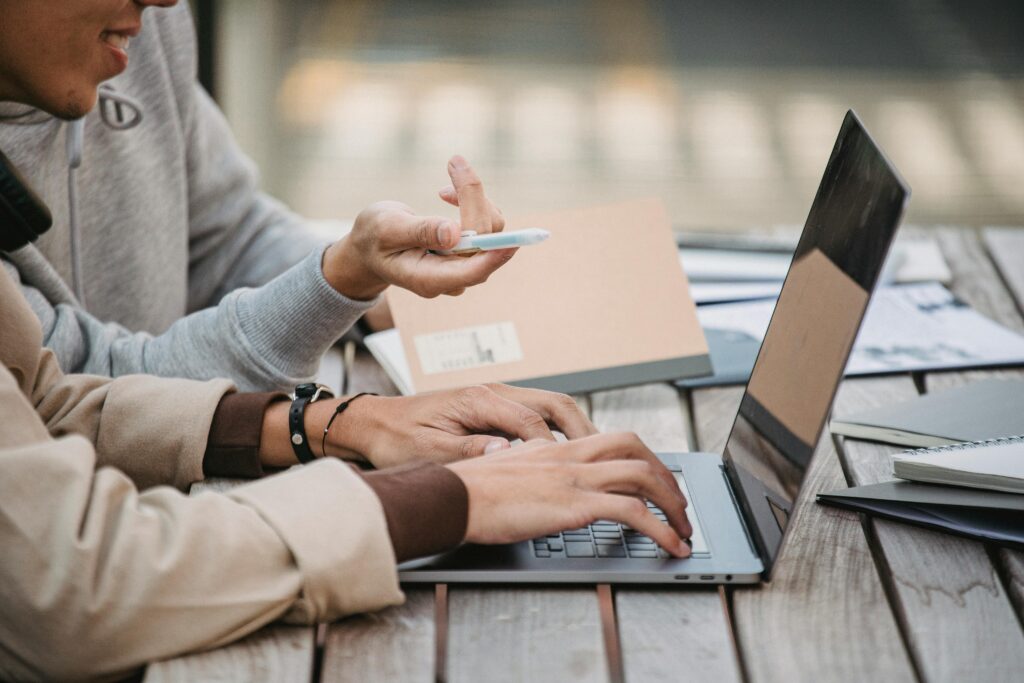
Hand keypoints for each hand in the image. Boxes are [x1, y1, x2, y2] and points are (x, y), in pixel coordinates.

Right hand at [322, 155, 510, 300]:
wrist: (370, 247)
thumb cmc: (374, 238)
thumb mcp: (387, 229)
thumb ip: (419, 231)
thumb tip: (453, 234)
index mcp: (429, 279)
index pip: (471, 271)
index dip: (493, 255)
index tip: (512, 241)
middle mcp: (452, 277)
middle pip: (483, 242)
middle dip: (473, 198)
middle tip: (454, 161)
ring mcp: (463, 265)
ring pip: (490, 231)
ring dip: (472, 197)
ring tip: (447, 175)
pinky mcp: (469, 251)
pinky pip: (486, 225)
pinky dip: (472, 201)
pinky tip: (448, 193)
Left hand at [325, 384, 597, 467]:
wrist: (371, 424)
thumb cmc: (395, 438)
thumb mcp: (429, 452)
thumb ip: (470, 452)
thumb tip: (508, 455)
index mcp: (479, 399)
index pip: (533, 422)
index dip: (556, 449)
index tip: (574, 471)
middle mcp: (493, 392)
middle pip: (555, 404)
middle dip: (583, 431)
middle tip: (605, 459)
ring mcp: (495, 398)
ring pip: (550, 407)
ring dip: (575, 429)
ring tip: (596, 457)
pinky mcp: (492, 408)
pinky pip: (537, 415)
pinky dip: (558, 431)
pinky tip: (566, 454)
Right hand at [447, 433, 693, 557]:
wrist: (452, 497)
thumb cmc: (468, 490)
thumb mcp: (506, 469)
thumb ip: (530, 469)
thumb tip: (538, 480)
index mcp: (556, 449)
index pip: (614, 440)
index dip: (643, 459)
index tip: (655, 481)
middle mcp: (571, 457)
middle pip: (637, 450)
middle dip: (667, 477)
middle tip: (678, 505)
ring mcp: (575, 479)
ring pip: (644, 477)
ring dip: (674, 505)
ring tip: (684, 531)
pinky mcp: (575, 505)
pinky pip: (633, 513)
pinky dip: (661, 530)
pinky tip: (670, 547)